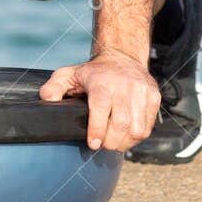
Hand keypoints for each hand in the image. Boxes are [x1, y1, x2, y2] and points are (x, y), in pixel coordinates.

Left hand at [39, 52, 159, 151]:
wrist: (123, 57)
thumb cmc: (93, 72)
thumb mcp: (69, 74)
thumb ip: (54, 87)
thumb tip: (47, 100)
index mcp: (102, 81)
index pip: (101, 107)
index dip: (97, 129)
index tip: (93, 143)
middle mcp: (124, 85)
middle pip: (121, 123)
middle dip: (110, 141)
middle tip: (102, 145)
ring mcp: (141, 91)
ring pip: (137, 128)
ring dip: (124, 143)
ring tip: (114, 142)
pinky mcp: (154, 97)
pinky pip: (147, 126)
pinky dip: (136, 137)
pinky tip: (126, 135)